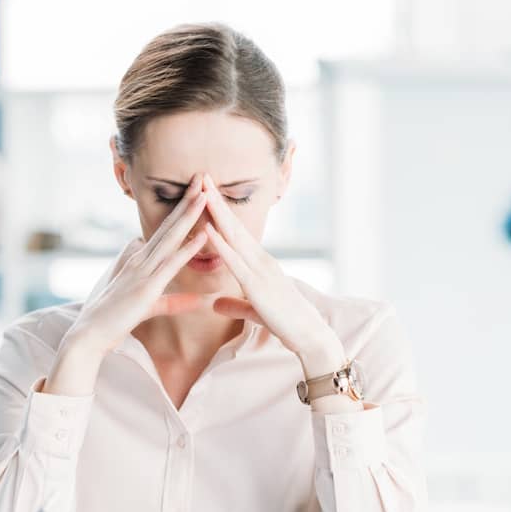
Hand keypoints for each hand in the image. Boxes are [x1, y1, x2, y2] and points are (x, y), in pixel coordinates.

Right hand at [47, 174, 210, 395]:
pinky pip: (171, 264)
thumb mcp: (149, 308)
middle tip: (203, 176)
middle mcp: (141, 260)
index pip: (166, 231)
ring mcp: (143, 272)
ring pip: (171, 237)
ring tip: (205, 194)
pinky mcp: (146, 287)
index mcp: (141, 262)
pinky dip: (187, 249)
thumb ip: (174, 302)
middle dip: (187, 201)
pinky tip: (202, 234)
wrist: (89, 336)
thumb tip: (197, 300)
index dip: (182, 211)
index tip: (197, 191)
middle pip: (170, 225)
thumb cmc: (113, 321)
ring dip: (189, 215)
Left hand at [200, 175, 345, 378]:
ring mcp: (260, 270)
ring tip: (202, 191)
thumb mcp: (255, 311)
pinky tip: (208, 229)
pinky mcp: (258, 286)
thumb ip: (235, 304)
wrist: (309, 336)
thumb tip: (215, 304)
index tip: (206, 192)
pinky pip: (235, 262)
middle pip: (234, 225)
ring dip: (217, 212)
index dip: (220, 212)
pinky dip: (221, 244)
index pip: (236, 232)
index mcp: (260, 263)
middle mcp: (261, 260)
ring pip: (234, 236)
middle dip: (216, 200)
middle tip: (201, 175)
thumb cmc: (286, 323)